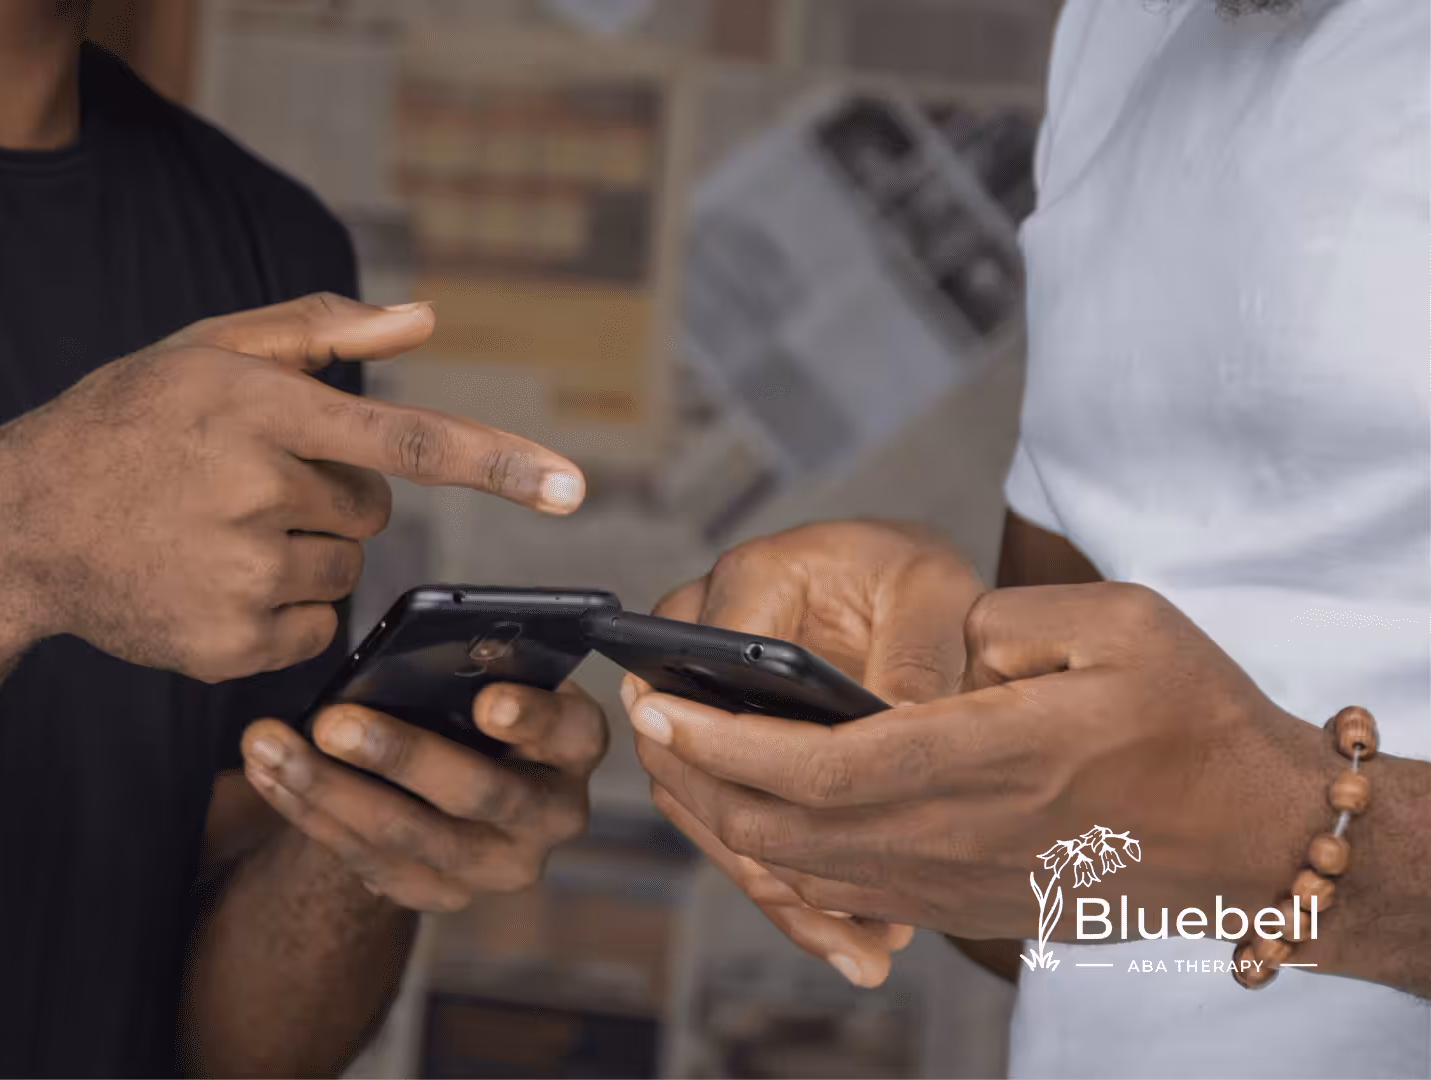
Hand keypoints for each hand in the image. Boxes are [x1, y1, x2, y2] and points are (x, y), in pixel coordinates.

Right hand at [0, 294, 583, 683]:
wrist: (16, 525)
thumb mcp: (205, 352)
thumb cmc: (124, 424)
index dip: (496, 465)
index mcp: (260, 410)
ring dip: (302, 553)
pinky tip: (208, 581)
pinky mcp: (227, 646)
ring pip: (342, 569)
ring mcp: (238, 577)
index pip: (406, 442)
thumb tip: (424, 319)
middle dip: (332, 497)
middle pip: (372, 511)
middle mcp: (255, 493)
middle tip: (245, 485)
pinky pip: (310, 627)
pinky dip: (277, 611)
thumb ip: (318, 329)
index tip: (571, 491)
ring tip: (213, 533)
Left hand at [236, 682, 606, 910]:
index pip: (568, 732)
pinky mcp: (439, 893)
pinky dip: (308, 812)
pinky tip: (266, 773)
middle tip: (332, 722)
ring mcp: (495, 864)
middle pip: (478, 792)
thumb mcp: (489, 675)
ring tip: (267, 745)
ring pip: (407, 836)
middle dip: (399, 755)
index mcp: (574, 744)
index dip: (532, 719)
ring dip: (327, 788)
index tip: (487, 702)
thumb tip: (424, 649)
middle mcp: (550, 815)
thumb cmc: (472, 702)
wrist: (449, 781)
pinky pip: (366, 860)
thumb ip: (470, 665)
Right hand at [628, 521, 979, 985]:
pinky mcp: (732, 755)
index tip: (803, 801)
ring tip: (860, 946)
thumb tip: (898, 725)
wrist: (906, 593)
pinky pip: (739, 827)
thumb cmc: (911, 577)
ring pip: (707, 808)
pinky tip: (854, 938)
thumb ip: (915, 651)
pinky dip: (792, 888)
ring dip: (776, 883)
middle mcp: (703, 642)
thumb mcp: (932, 591)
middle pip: (686, 755)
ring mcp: (706, 705)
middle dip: (753, 840)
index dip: (739, 738)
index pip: (705, 662)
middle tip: (836, 904)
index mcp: (749, 582)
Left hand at [630, 582, 1343, 945]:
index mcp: (979, 760)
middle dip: (701, 780)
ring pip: (805, 872)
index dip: (720, 741)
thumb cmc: (1195, 722)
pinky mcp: (968, 906)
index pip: (812, 766)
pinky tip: (779, 809)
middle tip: (658, 721)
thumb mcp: (1116, 626)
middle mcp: (952, 836)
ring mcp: (955, 884)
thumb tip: (930, 644)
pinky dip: (793, 857)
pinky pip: (851, 893)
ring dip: (737, 820)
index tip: (659, 705)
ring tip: (703, 758)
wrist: (1258, 838)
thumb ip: (1000, 621)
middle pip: (781, 833)